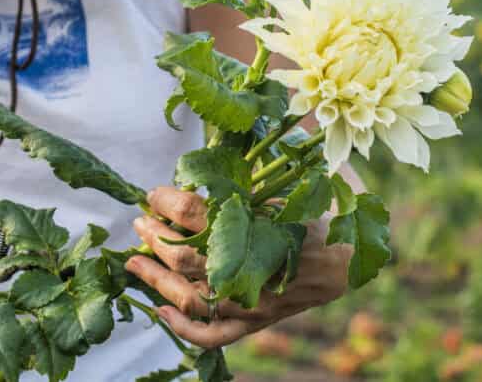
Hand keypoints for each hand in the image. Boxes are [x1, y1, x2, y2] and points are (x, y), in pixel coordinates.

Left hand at [127, 186, 350, 348]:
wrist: (346, 260)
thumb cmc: (317, 214)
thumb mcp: (288, 184)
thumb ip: (252, 172)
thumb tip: (214, 148)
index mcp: (256, 226)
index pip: (194, 213)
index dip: (166, 201)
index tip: (153, 193)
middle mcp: (249, 267)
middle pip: (184, 254)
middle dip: (155, 235)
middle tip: (140, 221)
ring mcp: (250, 300)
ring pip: (189, 295)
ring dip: (154, 277)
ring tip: (135, 260)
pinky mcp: (253, 321)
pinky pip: (211, 334)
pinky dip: (181, 326)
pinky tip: (159, 310)